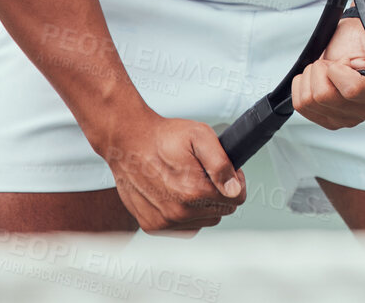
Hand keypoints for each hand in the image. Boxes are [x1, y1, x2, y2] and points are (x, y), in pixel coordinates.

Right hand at [100, 111, 244, 234]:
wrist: (128, 144)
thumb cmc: (162, 138)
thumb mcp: (200, 136)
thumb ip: (221, 164)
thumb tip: (234, 189)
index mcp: (193, 191)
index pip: (237, 199)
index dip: (234, 181)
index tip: (224, 171)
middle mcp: (178, 212)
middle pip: (222, 211)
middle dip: (219, 192)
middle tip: (204, 173)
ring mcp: (164, 222)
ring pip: (205, 221)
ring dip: (203, 205)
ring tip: (189, 182)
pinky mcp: (153, 227)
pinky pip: (186, 228)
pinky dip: (187, 214)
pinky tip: (178, 195)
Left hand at [291, 16, 364, 129]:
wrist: (354, 46)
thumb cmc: (361, 41)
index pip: (352, 90)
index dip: (338, 70)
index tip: (344, 60)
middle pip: (324, 96)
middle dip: (321, 70)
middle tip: (333, 63)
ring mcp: (346, 118)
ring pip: (309, 100)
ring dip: (311, 78)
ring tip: (325, 71)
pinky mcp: (328, 121)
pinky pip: (301, 106)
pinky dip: (302, 87)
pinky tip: (316, 81)